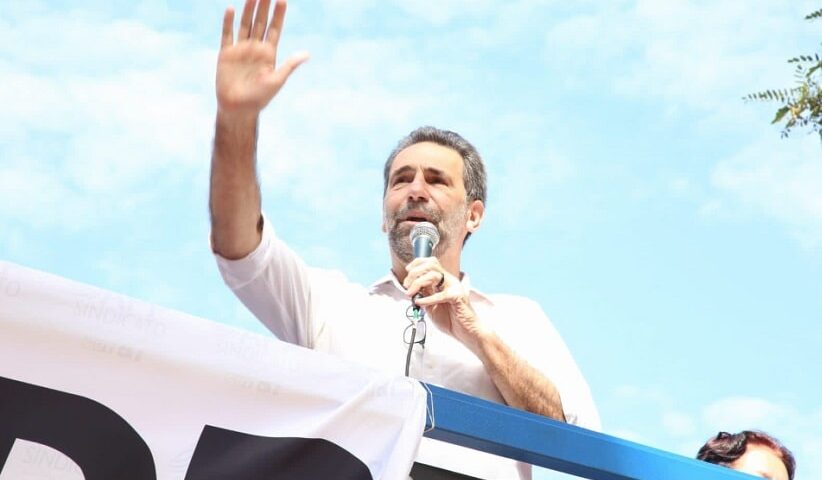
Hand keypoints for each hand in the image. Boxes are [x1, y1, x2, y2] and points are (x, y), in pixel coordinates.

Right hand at [216, 0, 308, 117]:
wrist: (238, 109)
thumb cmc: (259, 98)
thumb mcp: (277, 81)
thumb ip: (289, 65)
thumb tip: (307, 54)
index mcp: (269, 54)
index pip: (275, 29)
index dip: (278, 15)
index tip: (283, 0)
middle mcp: (255, 48)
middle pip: (260, 22)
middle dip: (264, 6)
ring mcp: (240, 49)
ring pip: (245, 24)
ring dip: (248, 10)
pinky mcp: (226, 54)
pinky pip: (227, 34)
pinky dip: (228, 22)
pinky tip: (231, 9)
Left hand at [403, 258, 490, 353]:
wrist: (465, 332)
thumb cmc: (450, 320)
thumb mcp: (431, 305)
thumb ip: (423, 294)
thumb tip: (411, 287)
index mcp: (444, 281)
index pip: (431, 262)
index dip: (417, 263)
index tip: (407, 271)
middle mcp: (449, 280)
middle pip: (431, 264)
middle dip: (415, 272)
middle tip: (407, 285)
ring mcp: (454, 287)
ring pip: (433, 274)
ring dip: (417, 282)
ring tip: (410, 293)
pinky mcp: (457, 296)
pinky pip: (439, 294)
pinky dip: (427, 298)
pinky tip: (420, 302)